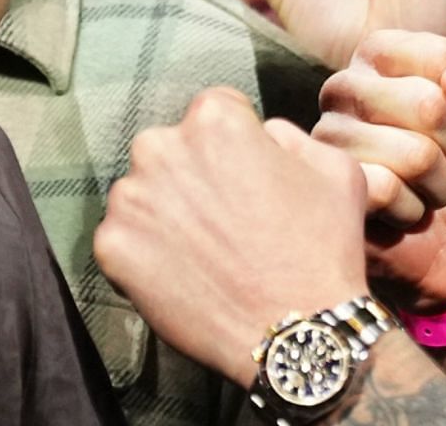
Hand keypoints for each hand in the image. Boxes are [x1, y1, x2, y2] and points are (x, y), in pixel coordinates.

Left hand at [94, 87, 371, 387]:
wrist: (296, 332)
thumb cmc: (322, 247)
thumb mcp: (334, 167)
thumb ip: (288, 134)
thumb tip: (261, 133)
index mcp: (213, 118)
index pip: (214, 113)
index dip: (236, 147)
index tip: (248, 180)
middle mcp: (161, 147)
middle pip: (171, 150)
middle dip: (193, 174)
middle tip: (225, 218)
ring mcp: (130, 199)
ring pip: (143, 194)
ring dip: (166, 213)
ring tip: (205, 251)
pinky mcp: (111, 248)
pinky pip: (124, 239)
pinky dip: (146, 254)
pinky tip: (185, 274)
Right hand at [315, 32, 445, 311]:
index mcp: (385, 54)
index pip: (444, 58)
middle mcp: (347, 88)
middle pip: (427, 104)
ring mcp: (331, 141)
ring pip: (411, 154)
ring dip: (439, 182)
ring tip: (429, 186)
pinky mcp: (329, 190)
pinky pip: (384, 191)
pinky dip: (413, 210)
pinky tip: (405, 211)